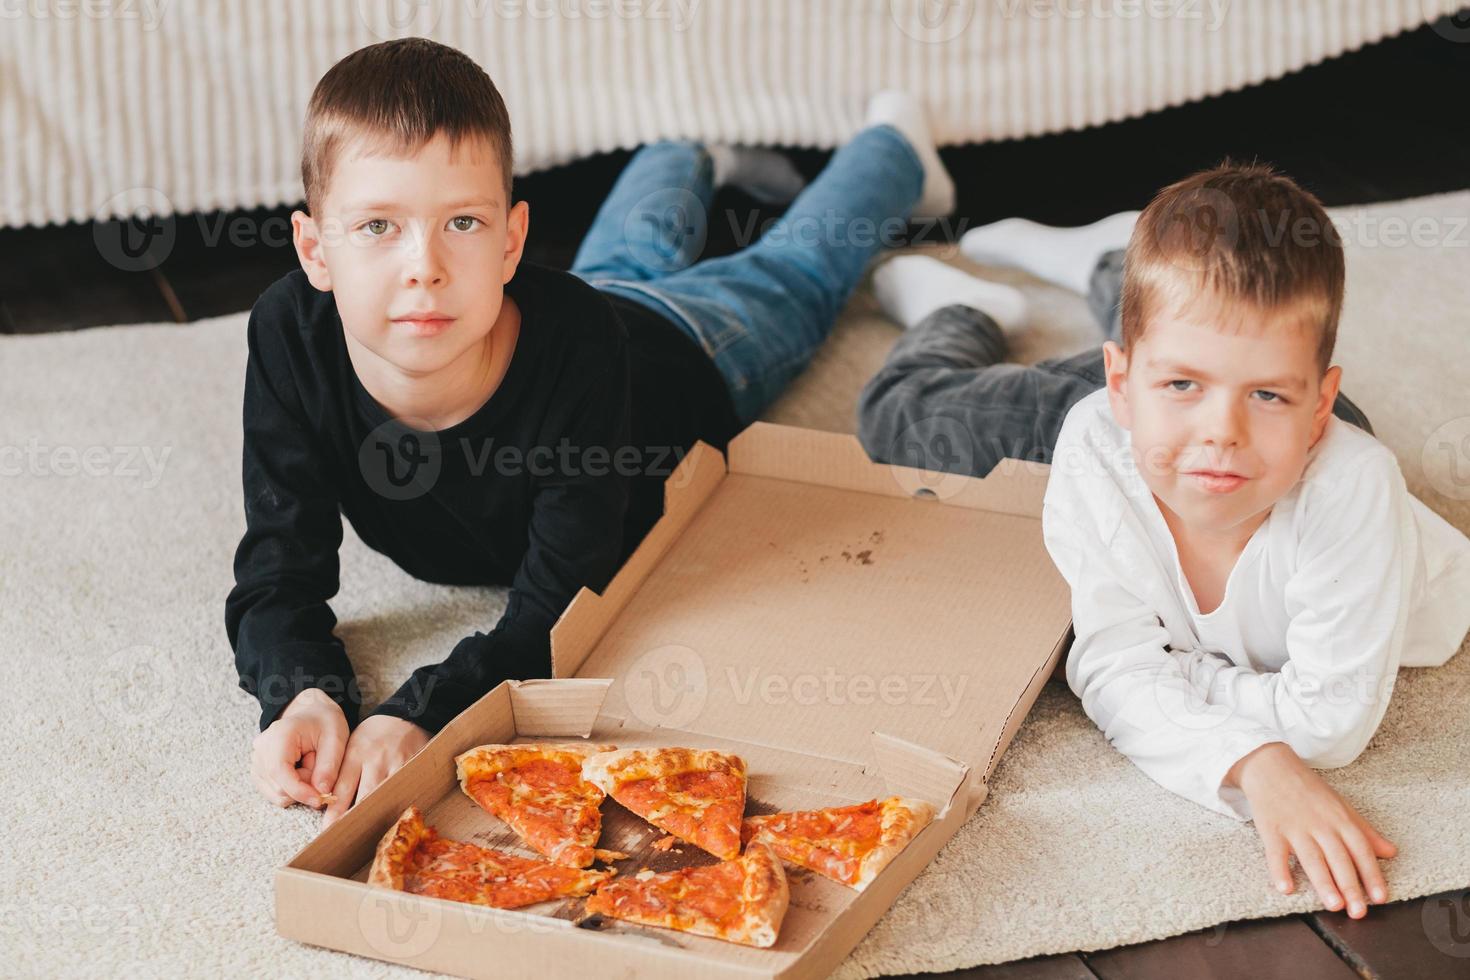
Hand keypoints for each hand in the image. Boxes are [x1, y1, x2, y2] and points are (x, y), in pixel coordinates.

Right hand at [251, 687, 346, 810]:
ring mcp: (256, 759)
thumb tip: (321, 792)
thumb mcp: (337, 738)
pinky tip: (301, 771)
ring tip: (311, 766)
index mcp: (280, 734)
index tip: (320, 799)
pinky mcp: (258, 770)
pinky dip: (291, 788)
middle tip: (320, 768)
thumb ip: (330, 766)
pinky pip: (274, 792)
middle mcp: (262, 747)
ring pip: (276, 792)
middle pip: (278, 786)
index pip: (280, 771)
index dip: (299, 791)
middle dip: (304, 787)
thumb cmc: (325, 722)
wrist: (313, 712)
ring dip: (298, 788)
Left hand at [321, 714, 430, 830]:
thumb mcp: (352, 745)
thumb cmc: (374, 735)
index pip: (341, 788)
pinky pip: (404, 790)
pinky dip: (399, 804)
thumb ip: (342, 769)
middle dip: (355, 818)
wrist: (404, 715)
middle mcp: (374, 760)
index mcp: (355, 754)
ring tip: (370, 833)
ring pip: (385, 796)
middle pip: (363, 797)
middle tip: (346, 838)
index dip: (335, 812)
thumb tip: (328, 800)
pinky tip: (395, 817)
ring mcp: (396, 763)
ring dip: (377, 815)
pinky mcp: (412, 766)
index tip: (327, 830)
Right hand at [1227, 742, 1396, 917]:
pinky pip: (1276, 853)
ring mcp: (1294, 827)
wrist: (1270, 766)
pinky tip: (1286, 887)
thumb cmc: (1308, 789)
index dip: (1372, 874)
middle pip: (1338, 858)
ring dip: (1323, 882)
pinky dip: (1280, 870)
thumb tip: (1390, 852)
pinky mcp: (1271, 829)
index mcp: (1340, 819)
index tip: (1381, 897)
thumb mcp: (1341, 806)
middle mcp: (1320, 824)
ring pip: (1311, 858)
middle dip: (1350, 886)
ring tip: (1333, 904)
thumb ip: (1364, 831)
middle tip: (1358, 912)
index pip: (1360, 849)